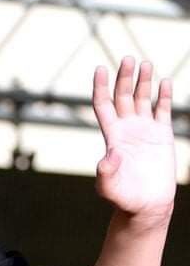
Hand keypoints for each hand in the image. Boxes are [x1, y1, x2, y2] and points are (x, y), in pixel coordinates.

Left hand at [92, 57, 175, 225]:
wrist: (146, 206)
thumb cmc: (124, 198)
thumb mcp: (109, 187)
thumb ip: (105, 173)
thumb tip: (107, 157)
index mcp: (112, 136)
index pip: (103, 105)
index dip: (100, 87)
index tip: (100, 69)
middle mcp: (126, 129)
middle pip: (123, 96)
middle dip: (125, 77)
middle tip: (128, 59)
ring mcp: (144, 130)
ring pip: (142, 99)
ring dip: (143, 81)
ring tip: (146, 63)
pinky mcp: (162, 135)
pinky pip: (162, 110)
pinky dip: (163, 96)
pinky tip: (164, 82)